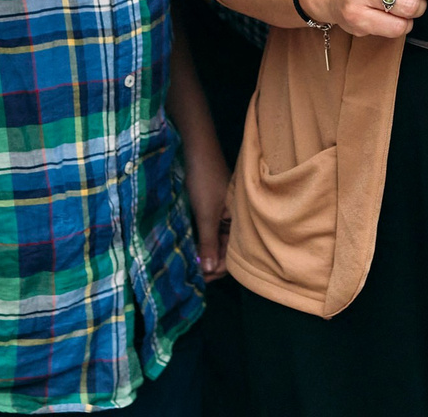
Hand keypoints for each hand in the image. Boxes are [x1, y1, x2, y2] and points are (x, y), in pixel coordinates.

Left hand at [182, 124, 231, 281]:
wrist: (195, 148)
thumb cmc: (204, 180)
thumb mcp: (206, 214)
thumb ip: (208, 242)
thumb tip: (209, 271)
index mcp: (239, 221)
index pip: (232, 255)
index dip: (217, 269)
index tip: (199, 280)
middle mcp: (232, 220)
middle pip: (223, 250)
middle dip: (209, 264)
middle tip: (190, 276)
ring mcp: (220, 213)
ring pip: (213, 241)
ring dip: (203, 253)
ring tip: (187, 265)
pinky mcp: (209, 207)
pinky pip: (207, 230)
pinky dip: (199, 240)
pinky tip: (188, 247)